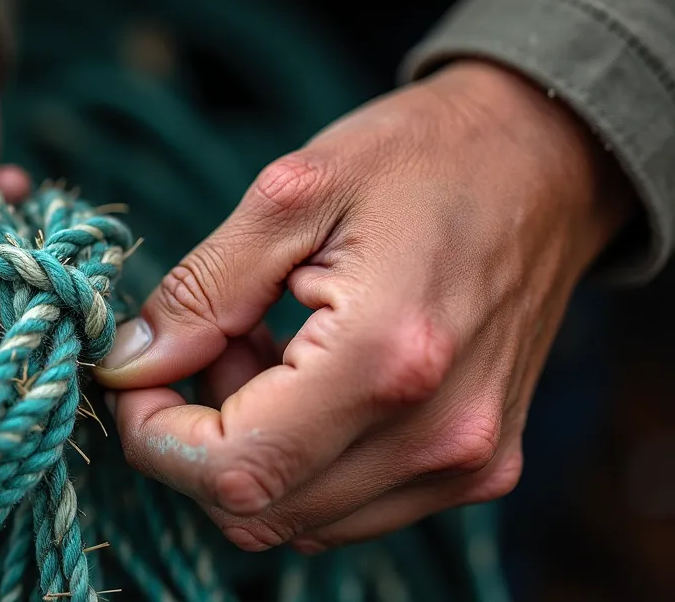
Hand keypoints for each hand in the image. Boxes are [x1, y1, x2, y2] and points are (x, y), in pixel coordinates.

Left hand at [92, 60, 635, 551]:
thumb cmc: (420, 157)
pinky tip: (306, 376)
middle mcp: (437, 436)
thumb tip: (129, 367)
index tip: (139, 375)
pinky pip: (347, 506)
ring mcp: (465, 463)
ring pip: (298, 520)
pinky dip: (300, 460)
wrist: (547, 161)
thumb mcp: (290, 191)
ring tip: (266, 348)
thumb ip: (202, 289)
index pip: (234, 472)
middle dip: (198, 441)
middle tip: (213, 342)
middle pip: (259, 512)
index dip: (157, 439)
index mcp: (387, 359)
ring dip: (249, 451)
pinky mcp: (477, 469)